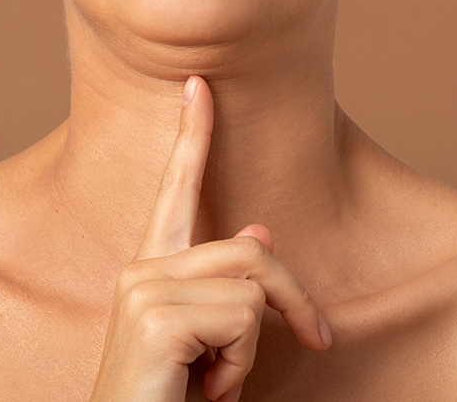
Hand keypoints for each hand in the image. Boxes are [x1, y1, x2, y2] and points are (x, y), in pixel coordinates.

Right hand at [88, 76, 331, 401]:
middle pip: (253, 251)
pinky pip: (242, 318)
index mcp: (154, 269)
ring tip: (215, 380)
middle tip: (315, 339)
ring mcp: (143, 289)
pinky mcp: (156, 316)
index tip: (199, 86)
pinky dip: (240, 365)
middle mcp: (141, 269)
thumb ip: (228, 284)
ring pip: (252, 288)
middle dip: (294, 300)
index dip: (192, 136)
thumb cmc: (171, 395)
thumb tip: (258, 231)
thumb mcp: (212, 340)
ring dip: (251, 348)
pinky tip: (207, 388)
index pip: (175, 189)